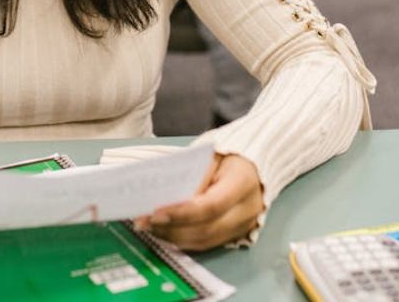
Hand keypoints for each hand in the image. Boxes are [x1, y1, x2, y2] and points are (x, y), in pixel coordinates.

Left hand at [135, 153, 262, 250]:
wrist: (256, 165)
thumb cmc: (230, 155)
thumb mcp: (212, 155)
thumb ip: (194, 176)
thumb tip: (168, 197)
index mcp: (243, 183)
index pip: (210, 206)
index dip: (181, 212)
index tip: (155, 212)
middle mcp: (248, 209)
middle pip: (206, 229)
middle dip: (170, 228)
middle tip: (143, 222)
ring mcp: (245, 226)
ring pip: (204, 241)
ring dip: (173, 236)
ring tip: (148, 226)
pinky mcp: (237, 234)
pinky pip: (208, 244)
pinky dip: (183, 239)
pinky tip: (164, 231)